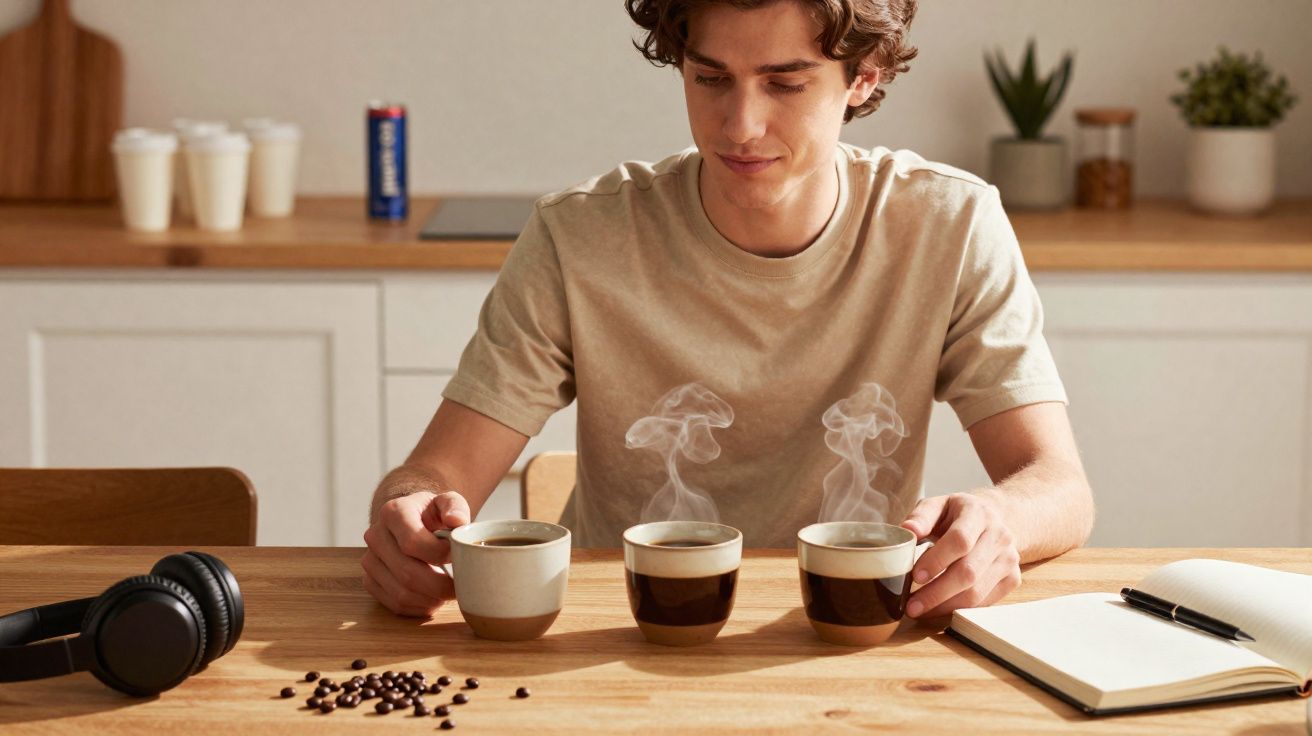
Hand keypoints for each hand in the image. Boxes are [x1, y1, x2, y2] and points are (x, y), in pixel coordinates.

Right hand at [361, 490, 470, 616]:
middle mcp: (375, 536)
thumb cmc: (432, 514)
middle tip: (460, 587)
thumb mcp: (447, 502)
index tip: (458, 556)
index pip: (413, 543)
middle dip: (439, 586)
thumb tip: (457, 521)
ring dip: (431, 599)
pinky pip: (395, 604)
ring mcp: (370, 560)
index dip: (440, 555)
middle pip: (407, 573)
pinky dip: (419, 607)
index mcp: (393, 513)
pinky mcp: (370, 581)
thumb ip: (455, 507)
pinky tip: (434, 599)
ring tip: (448, 593)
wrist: (412, 520)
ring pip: (401, 593)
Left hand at [899, 492, 1020, 618]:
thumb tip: (907, 531)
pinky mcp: (1012, 579)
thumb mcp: (937, 505)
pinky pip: (984, 602)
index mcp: (978, 514)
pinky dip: (959, 609)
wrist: (992, 519)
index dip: (937, 560)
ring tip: (920, 611)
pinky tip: (938, 609)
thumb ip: (921, 516)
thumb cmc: (956, 515)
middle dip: (937, 593)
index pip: (960, 540)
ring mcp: (1009, 559)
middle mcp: (999, 537)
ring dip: (945, 606)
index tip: (915, 576)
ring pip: (976, 592)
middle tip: (911, 606)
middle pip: (969, 572)